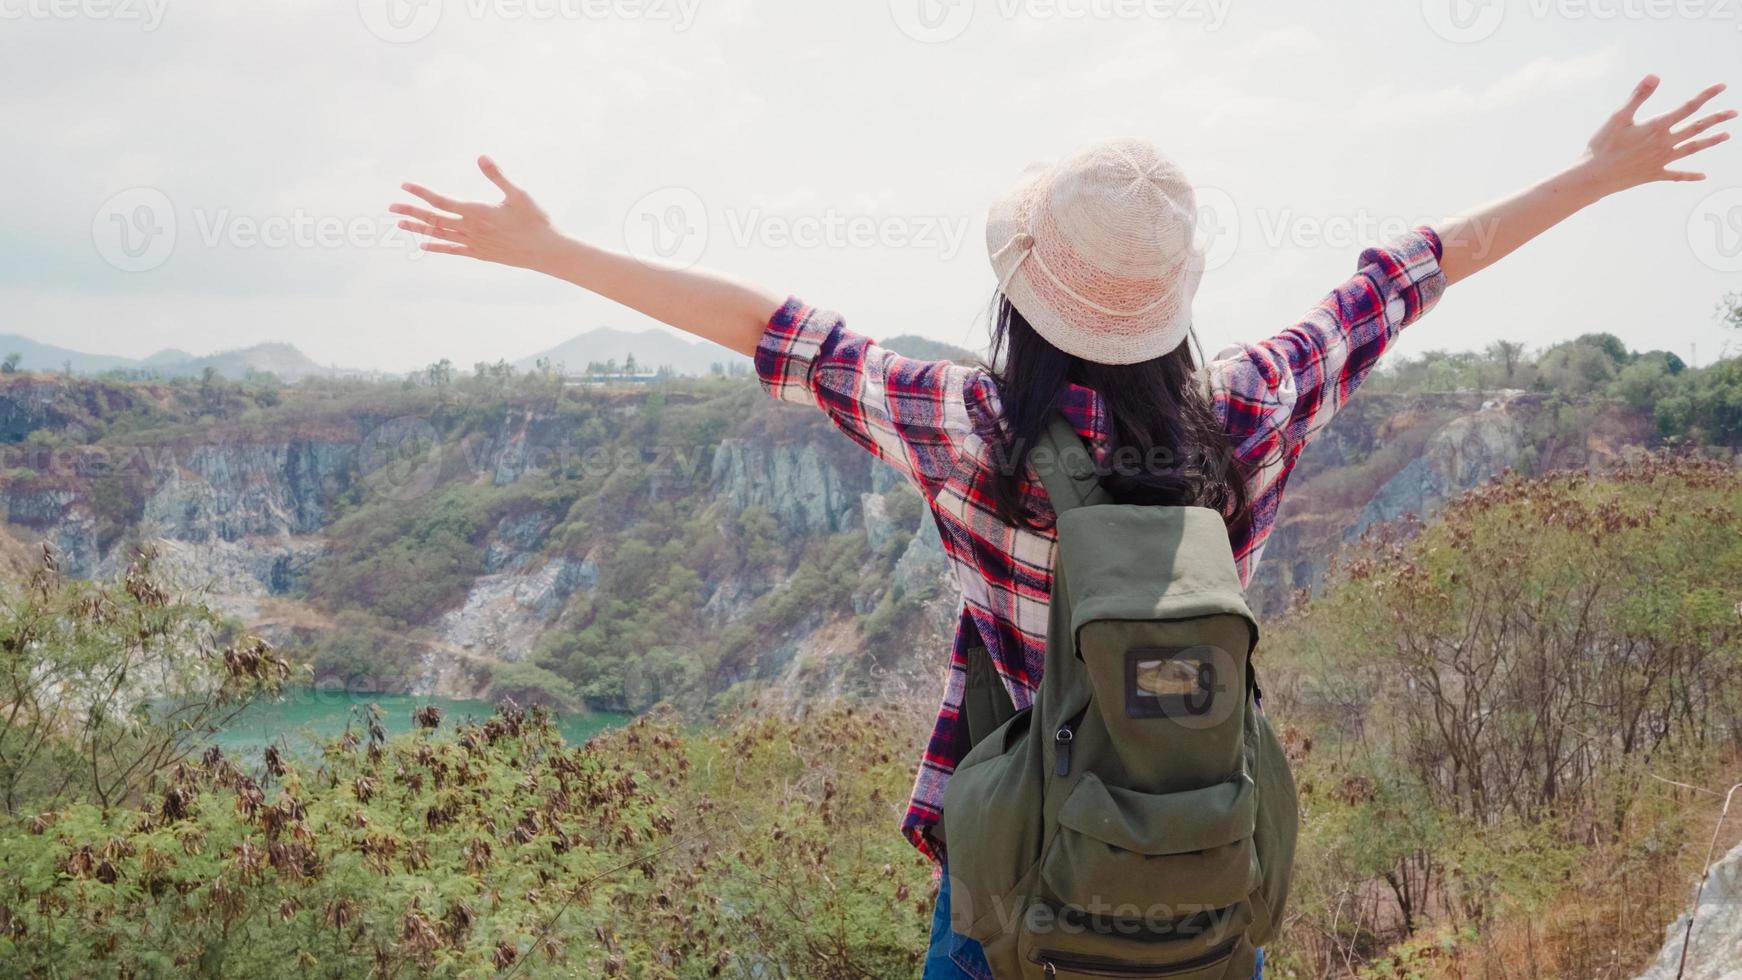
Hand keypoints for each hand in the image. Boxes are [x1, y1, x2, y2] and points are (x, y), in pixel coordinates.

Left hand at [391, 156, 563, 268]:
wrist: (545, 252)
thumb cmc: (535, 221)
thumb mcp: (518, 194)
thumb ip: (497, 176)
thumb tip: (481, 157)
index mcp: (476, 212)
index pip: (441, 201)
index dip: (421, 193)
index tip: (405, 186)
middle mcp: (470, 229)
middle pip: (434, 219)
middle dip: (411, 211)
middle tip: (391, 207)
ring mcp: (473, 243)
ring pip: (439, 235)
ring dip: (419, 228)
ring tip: (400, 224)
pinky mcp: (480, 253)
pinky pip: (452, 250)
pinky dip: (437, 247)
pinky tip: (423, 245)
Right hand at [1578, 75, 1733, 194]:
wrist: (1594, 177)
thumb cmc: (1603, 145)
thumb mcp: (1618, 117)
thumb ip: (1638, 96)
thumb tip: (1655, 77)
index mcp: (1657, 126)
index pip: (1688, 107)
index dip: (1706, 96)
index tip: (1721, 87)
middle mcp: (1664, 143)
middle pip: (1696, 127)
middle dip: (1716, 118)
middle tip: (1733, 113)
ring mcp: (1661, 160)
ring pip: (1692, 148)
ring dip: (1711, 141)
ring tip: (1726, 135)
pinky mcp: (1654, 173)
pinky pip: (1677, 175)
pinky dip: (1690, 175)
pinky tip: (1703, 176)